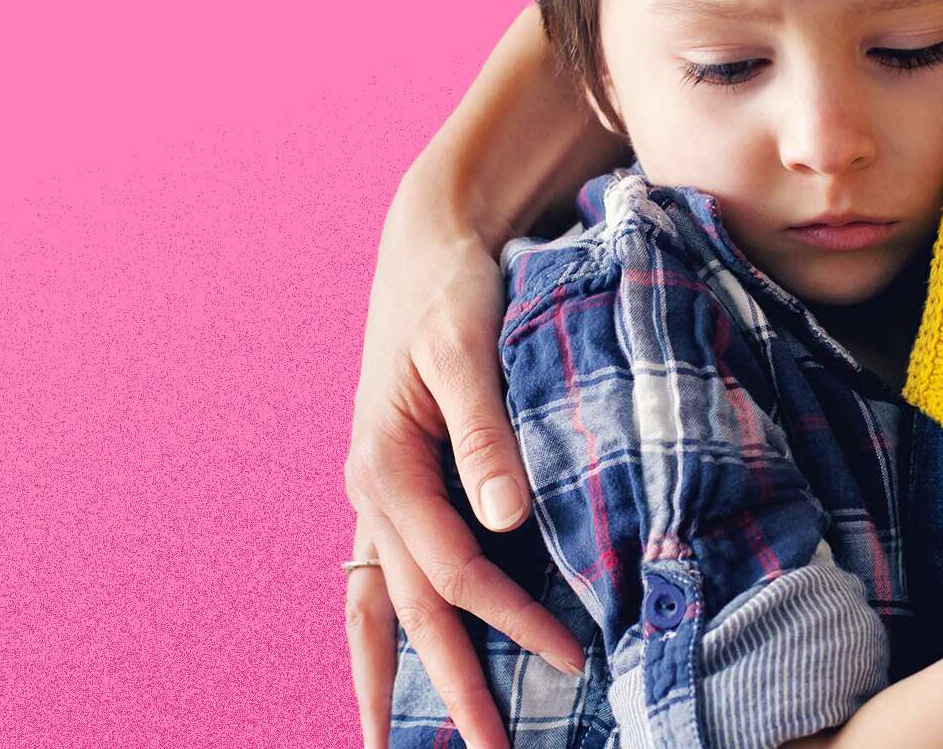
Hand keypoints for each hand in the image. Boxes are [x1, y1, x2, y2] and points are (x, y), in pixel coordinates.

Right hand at [344, 199, 586, 748]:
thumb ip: (484, 431)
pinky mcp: (395, 486)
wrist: (426, 243)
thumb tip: (505, 520)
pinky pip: (386, 576)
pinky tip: (407, 667)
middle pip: (408, 612)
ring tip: (393, 747)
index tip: (571, 658)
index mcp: (384, 465)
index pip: (451, 571)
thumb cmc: (451, 288)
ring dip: (391, 678)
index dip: (510, 620)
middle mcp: (371, 491)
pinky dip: (393, 629)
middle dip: (446, 689)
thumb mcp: (466, 346)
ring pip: (376, 606)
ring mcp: (376, 494)